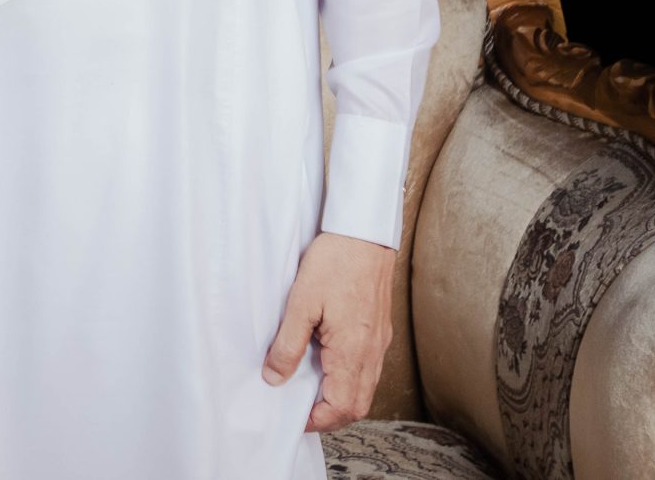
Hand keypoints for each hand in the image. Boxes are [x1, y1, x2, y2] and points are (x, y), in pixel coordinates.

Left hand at [262, 230, 395, 431]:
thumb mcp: (301, 303)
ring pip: (365, 389)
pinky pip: (368, 369)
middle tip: (301, 409)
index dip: (318, 420)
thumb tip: (275, 378)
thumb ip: (288, 345)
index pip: (342, 407)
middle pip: (357, 405)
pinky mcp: (379, 330)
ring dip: (340, 398)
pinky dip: (349, 379)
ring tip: (310, 389)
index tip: (295, 416)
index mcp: (353, 351)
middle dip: (330, 415)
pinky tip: (328, 364)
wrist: (364, 234)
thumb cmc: (335, 262)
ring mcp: (378, 342)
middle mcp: (371, 352)